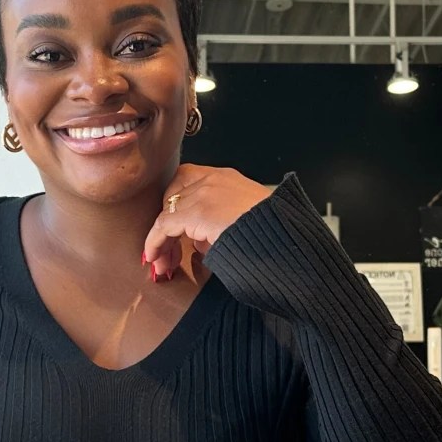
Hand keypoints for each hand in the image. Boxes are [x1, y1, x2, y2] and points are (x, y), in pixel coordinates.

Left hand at [143, 164, 272, 280]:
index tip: (173, 233)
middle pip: (173, 195)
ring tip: (161, 263)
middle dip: (166, 223)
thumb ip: (218, 225)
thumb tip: (196, 241)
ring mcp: (204, 192)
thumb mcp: (244, 221)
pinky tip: (155, 258)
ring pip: (167, 212)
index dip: (175, 209)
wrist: (286, 238)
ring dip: (161, 239)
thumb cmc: (272, 234)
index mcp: (226, 178)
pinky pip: (164, 226)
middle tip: (167, 251)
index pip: (187, 183)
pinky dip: (155, 243)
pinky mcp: (197, 212)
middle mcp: (213, 179)